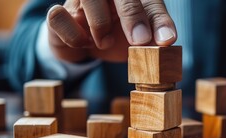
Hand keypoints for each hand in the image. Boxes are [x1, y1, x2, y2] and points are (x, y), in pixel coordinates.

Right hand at [47, 0, 176, 62]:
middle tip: (140, 41)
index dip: (159, 20)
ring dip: (99, 25)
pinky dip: (73, 35)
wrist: (88, 45)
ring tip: (106, 42)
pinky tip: (83, 42)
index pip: (150, 0)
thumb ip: (153, 32)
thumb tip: (166, 40)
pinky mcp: (60, 13)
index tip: (166, 41)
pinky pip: (58, 16)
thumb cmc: (118, 34)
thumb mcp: (141, 35)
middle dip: (131, 16)